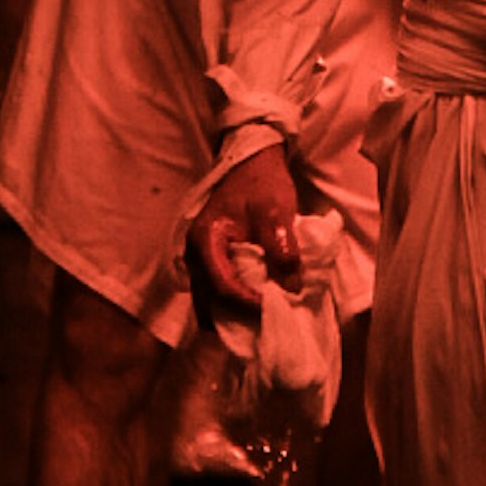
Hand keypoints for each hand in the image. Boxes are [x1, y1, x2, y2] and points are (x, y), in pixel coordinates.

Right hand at [187, 133, 312, 321]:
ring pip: (209, 300)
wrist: (253, 163)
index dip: (247, 302)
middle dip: (237, 316)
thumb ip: (282, 248)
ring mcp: (200, 259)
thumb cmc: (262, 183)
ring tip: (263, 319)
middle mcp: (194, 254)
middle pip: (209, 300)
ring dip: (233, 313)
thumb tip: (292, 288)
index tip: (273, 308)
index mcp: (205, 240)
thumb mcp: (276, 211)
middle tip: (267, 323)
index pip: (222, 285)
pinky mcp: (210, 261)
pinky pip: (216, 291)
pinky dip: (232, 304)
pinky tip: (255, 306)